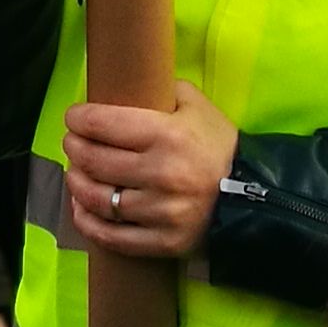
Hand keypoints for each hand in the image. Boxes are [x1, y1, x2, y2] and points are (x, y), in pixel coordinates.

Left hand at [61, 80, 237, 262]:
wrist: (255, 197)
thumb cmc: (219, 147)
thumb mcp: (197, 107)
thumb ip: (164, 91)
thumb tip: (128, 84)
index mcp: (167, 135)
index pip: (104, 124)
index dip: (79, 119)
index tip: (73, 117)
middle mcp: (161, 174)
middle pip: (95, 161)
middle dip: (75, 148)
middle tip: (72, 142)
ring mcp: (160, 212)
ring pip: (99, 199)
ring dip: (77, 183)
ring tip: (75, 173)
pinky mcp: (163, 242)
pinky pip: (113, 236)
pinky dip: (89, 222)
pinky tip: (81, 208)